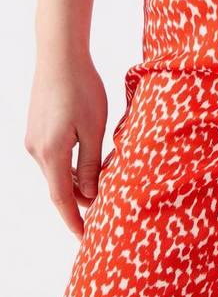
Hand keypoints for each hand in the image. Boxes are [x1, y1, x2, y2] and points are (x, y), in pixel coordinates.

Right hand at [24, 50, 107, 239]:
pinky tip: (90, 163)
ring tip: (103, 188)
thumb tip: (91, 194)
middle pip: (59, 188)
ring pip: (57, 173)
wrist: (59, 56)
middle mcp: (37, 151)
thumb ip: (92, 164)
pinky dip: (71, 167)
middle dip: (80, 203)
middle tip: (105, 215)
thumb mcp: (94, 129)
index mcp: (52, 153)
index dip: (74, 221)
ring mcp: (34, 140)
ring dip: (78, 183)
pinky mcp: (36, 130)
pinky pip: (54, 158)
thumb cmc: (82, 89)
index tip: (86, 240)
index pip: (62, 199)